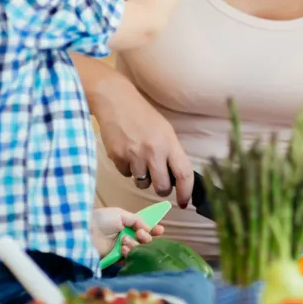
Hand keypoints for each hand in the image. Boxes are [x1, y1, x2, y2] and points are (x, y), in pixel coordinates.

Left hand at [91, 207, 164, 257]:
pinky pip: (129, 257)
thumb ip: (136, 220)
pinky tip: (123, 247)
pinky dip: (129, 252)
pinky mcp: (116, 258)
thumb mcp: (120, 214)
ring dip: (136, 243)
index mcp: (128, 225)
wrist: (85, 232)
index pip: (144, 228)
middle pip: (145, 240)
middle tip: (139, 233)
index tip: (159, 230)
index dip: (153, 229)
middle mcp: (127, 236)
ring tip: (124, 239)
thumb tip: (148, 227)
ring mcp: (122, 247)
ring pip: (139, 249)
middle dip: (146, 236)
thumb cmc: (101, 220)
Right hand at [94, 75, 194, 206]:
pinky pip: (126, 174)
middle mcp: (153, 151)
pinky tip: (127, 153)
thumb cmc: (144, 117)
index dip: (186, 192)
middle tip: (160, 183)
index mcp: (170, 143)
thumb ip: (171, 154)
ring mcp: (133, 155)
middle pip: (162, 187)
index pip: (184, 174)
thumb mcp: (165, 132)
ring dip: (143, 178)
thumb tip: (177, 179)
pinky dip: (128, 169)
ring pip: (142, 183)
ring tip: (140, 159)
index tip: (185, 202)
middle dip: (162, 189)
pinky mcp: (116, 157)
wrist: (116, 101)